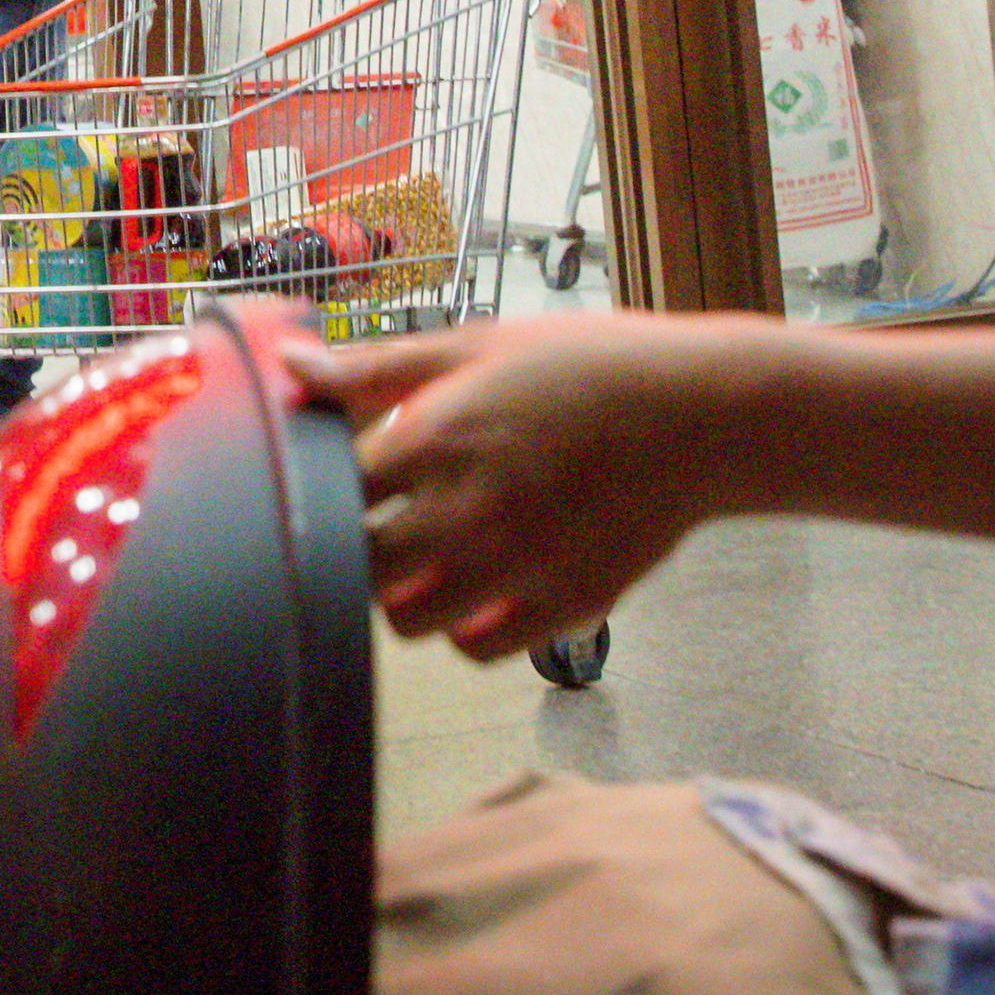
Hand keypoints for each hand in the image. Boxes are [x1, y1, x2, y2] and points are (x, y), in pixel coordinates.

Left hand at [288, 312, 754, 656]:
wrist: (701, 414)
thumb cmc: (592, 368)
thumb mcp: (477, 346)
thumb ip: (377, 368)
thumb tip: (293, 369)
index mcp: (433, 442)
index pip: (328, 495)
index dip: (322, 491)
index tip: (338, 481)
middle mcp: (465, 514)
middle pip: (359, 569)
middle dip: (358, 548)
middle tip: (382, 522)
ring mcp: (514, 569)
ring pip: (410, 620)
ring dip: (406, 594)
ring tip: (431, 556)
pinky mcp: (560, 606)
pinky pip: (477, 648)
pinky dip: (467, 627)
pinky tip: (482, 586)